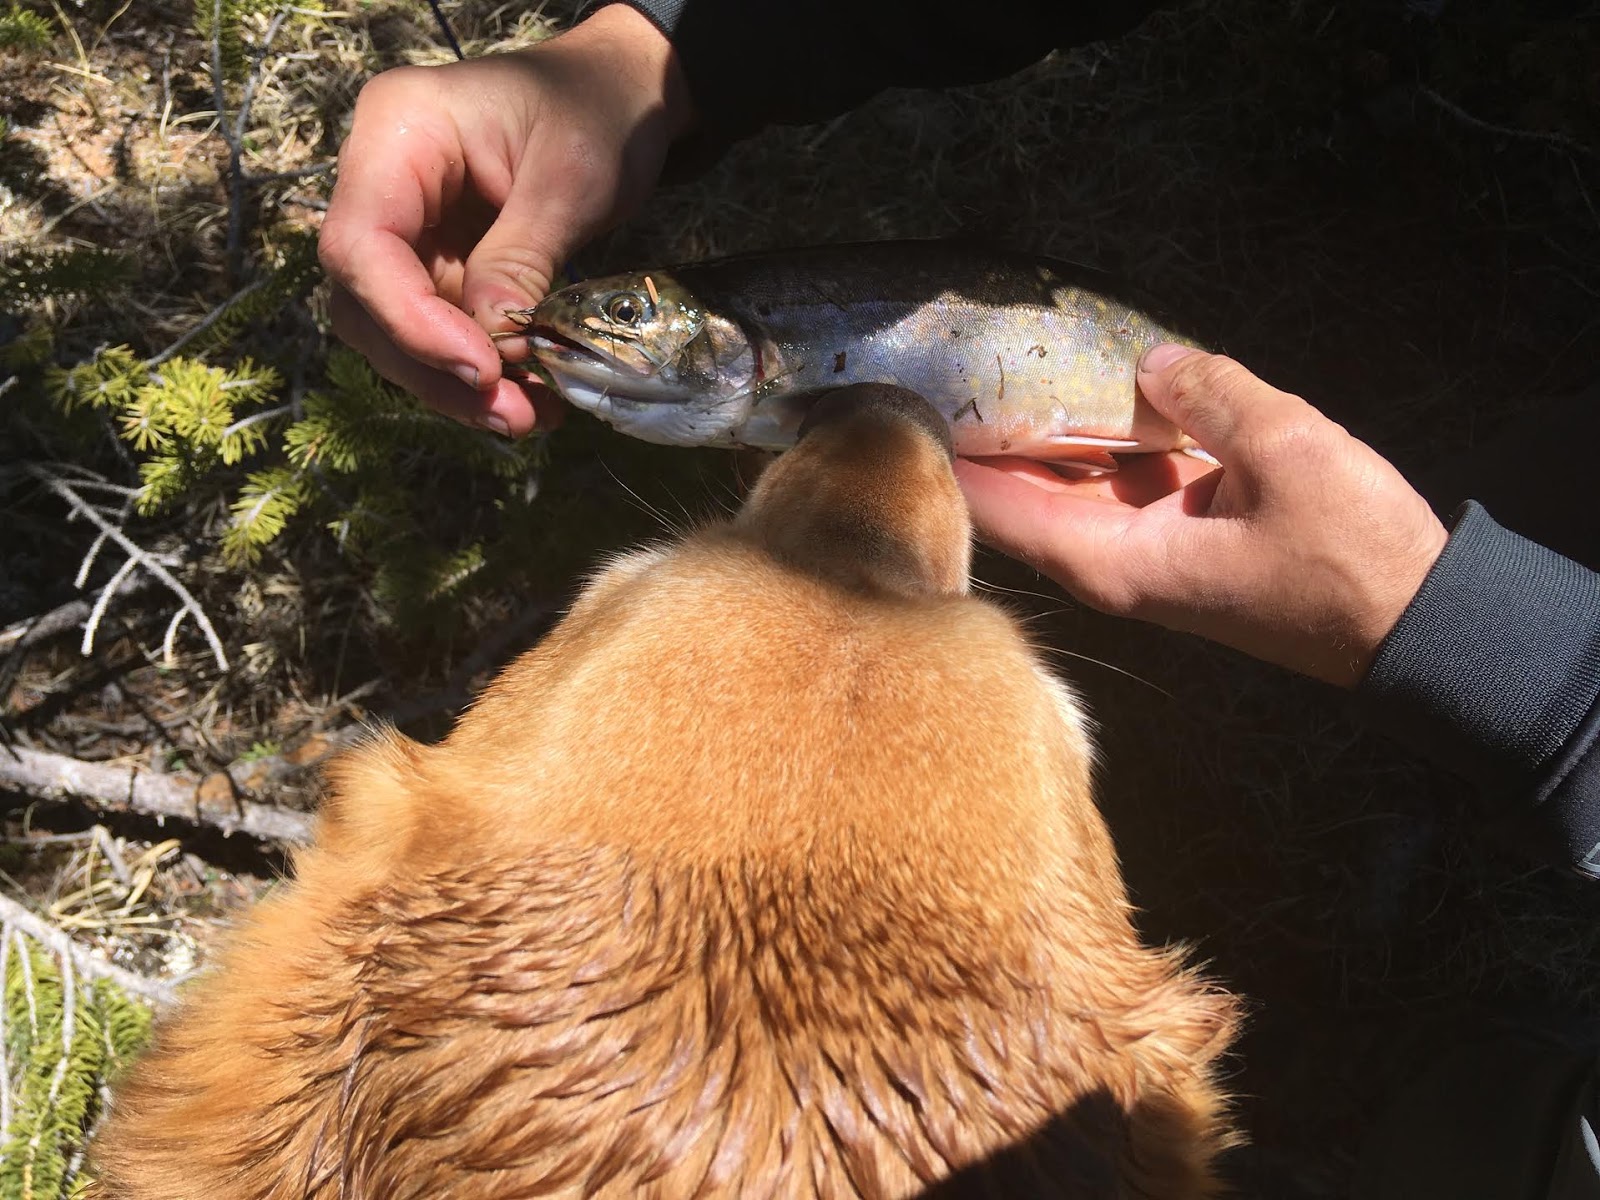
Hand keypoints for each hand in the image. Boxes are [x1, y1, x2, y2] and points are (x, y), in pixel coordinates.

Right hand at [317, 5, 692, 435]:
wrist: (620, 96)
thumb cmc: (598, 112)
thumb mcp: (571, 180)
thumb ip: (522, 259)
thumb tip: (491, 346)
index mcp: (397, 131)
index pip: (361, 244)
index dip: (408, 319)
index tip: (481, 368)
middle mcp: (382, 181)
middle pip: (366, 299)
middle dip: (434, 369)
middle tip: (512, 416)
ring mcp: (405, 228)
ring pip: (394, 330)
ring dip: (454, 387)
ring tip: (529, 417)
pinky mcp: (435, 265)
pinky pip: (437, 333)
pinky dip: (478, 374)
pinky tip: (531, 400)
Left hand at [953, 347, 1449, 686]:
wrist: (1413, 622)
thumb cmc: (1350, 557)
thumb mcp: (1288, 452)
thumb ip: (1212, 396)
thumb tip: (1153, 359)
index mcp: (1112, 559)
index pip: (999, 507)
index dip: (951, 454)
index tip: (909, 400)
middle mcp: (1111, 560)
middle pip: (1021, 491)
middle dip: (986, 430)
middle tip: (945, 359)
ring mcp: (1143, 547)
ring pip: (1070, 478)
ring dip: (1042, 426)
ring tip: (996, 357)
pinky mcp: (1177, 532)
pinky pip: (1118, 476)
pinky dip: (1101, 434)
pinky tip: (1086, 380)